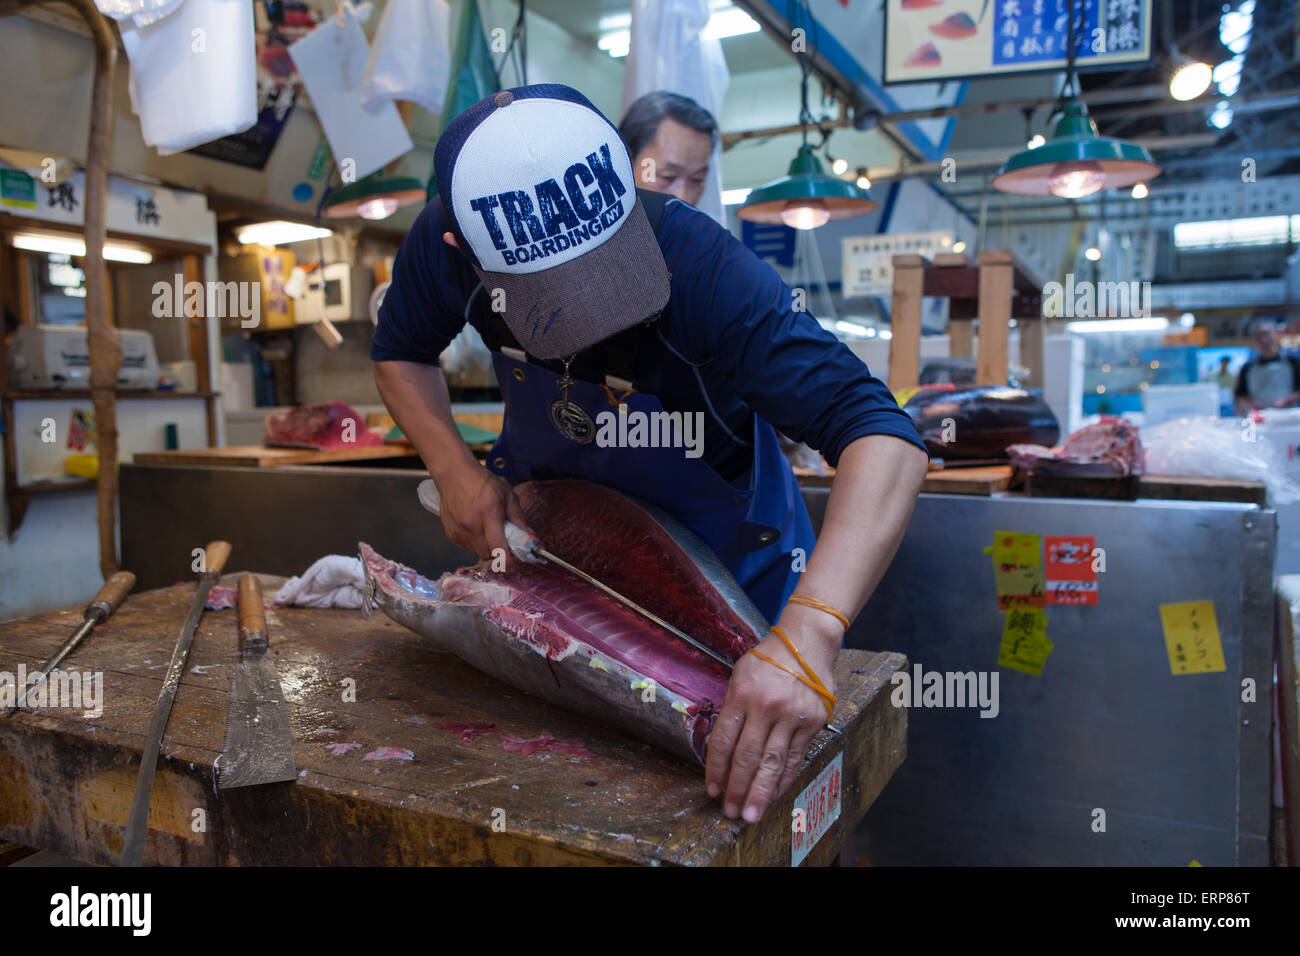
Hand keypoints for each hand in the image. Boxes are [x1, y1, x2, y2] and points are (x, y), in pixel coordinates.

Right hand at [433, 463, 532, 561]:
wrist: (453, 474)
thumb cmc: (481, 482)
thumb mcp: (507, 495)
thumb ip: (518, 517)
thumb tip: (528, 535)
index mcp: (488, 513)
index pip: (497, 546)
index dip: (506, 560)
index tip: (512, 566)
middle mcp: (471, 524)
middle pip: (488, 554)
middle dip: (498, 553)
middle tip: (504, 542)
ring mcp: (458, 530)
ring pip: (477, 553)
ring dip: (486, 548)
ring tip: (489, 531)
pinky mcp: (451, 533)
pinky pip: (467, 547)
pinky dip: (475, 544)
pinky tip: (477, 529)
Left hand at [705, 615, 839, 823]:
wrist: (807, 643)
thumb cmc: (767, 660)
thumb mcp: (739, 675)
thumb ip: (732, 710)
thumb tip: (722, 751)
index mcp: (742, 694)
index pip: (724, 740)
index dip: (716, 769)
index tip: (712, 790)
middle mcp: (767, 706)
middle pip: (748, 756)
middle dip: (738, 788)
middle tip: (731, 813)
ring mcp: (793, 715)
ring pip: (774, 762)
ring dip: (761, 792)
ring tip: (751, 814)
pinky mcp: (814, 722)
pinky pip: (796, 757)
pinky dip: (785, 779)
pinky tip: (775, 794)